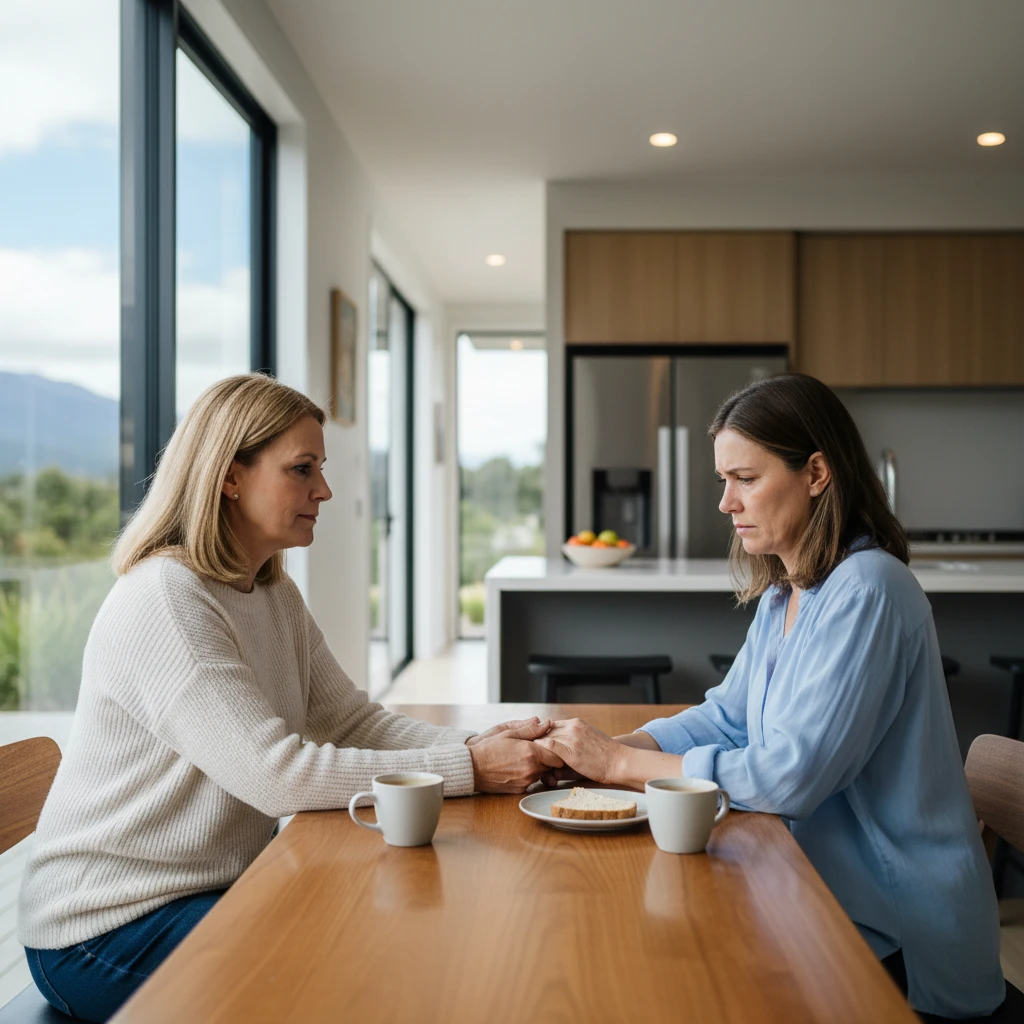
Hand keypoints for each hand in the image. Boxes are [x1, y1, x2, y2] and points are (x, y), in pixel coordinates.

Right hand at [468, 719, 564, 793]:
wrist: (473, 768)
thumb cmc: (489, 748)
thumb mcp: (509, 733)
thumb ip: (531, 729)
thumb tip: (547, 723)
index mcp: (531, 753)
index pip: (558, 756)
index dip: (555, 750)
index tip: (549, 746)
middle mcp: (531, 769)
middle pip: (551, 766)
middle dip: (547, 758)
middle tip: (536, 751)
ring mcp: (526, 781)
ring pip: (541, 774)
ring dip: (537, 767)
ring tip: (523, 759)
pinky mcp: (520, 790)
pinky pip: (531, 782)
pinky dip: (528, 775)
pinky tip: (516, 768)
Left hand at [541, 731, 660, 786]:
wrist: (620, 762)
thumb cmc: (606, 755)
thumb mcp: (588, 740)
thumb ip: (571, 743)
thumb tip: (557, 753)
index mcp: (576, 723)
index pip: (552, 725)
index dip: (542, 734)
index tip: (534, 743)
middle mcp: (572, 727)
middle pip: (546, 731)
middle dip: (536, 740)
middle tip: (526, 749)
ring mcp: (571, 738)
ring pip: (546, 738)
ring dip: (538, 747)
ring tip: (530, 756)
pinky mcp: (571, 752)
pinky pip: (550, 747)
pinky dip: (542, 750)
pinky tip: (537, 756)